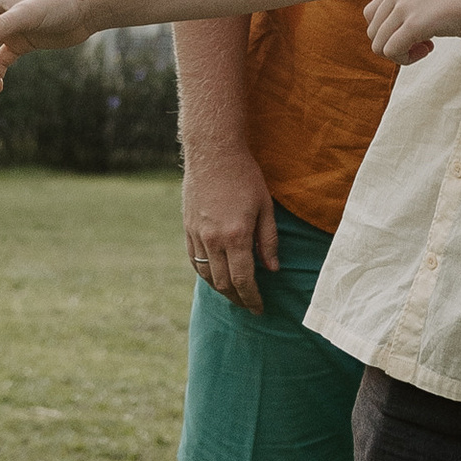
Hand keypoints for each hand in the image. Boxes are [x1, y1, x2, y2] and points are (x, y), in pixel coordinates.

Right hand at [182, 147, 279, 314]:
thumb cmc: (245, 176)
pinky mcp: (188, 228)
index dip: (252, 298)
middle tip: (249, 305)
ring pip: (207, 275)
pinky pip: (194, 260)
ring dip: (221, 290)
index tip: (260, 309)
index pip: (244, 280)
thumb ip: (268, 241)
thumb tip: (272, 270)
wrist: (213, 152)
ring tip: (234, 295)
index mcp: (236, 236)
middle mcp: (214, 240)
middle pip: (224, 283)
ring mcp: (197, 235)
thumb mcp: (265, 207)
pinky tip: (215, 277)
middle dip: (238, 299)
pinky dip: (205, 274)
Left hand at [361, 0, 460, 65]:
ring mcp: (403, 6)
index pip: (372, 14)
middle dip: (394, 43)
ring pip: (378, 44)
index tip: (416, 32)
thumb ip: (413, 7)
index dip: (390, 30)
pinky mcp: (412, 24)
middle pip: (373, 31)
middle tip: (422, 44)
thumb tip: (399, 34)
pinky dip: (405, 59)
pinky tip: (429, 49)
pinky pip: (390, 51)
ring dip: (400, 54)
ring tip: (425, 48)